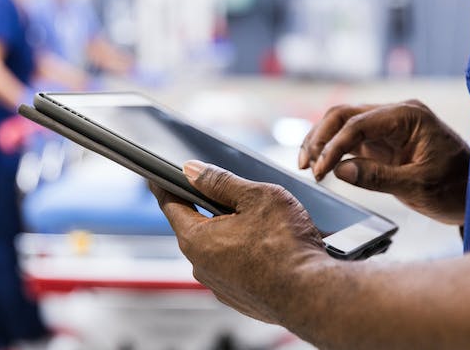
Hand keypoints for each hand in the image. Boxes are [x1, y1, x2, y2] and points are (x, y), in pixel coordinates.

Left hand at [150, 161, 328, 324]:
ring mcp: (220, 285)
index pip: (170, 205)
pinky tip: (268, 246)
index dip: (164, 185)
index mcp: (197, 239)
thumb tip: (192, 170)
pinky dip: (245, 253)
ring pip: (217, 247)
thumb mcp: (255, 196)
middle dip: (209, 207)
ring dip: (231, 231)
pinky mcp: (239, 298)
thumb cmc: (287, 245)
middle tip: (232, 193)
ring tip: (261, 222)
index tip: (156, 176)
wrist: (313, 294)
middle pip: (196, 226)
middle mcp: (202, 266)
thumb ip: (220, 181)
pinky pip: (233, 267)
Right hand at [299, 100, 469, 224]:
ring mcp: (387, 126)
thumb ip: (378, 177)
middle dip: (320, 138)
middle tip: (305, 166)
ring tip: (306, 166)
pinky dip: (332, 150)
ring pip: (341, 124)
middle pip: (344, 115)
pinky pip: (349, 139)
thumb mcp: (419, 186)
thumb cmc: (456, 187)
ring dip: (321, 142)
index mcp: (408, 116)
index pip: (359, 123)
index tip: (319, 171)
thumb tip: (340, 170)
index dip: (333, 146)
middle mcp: (395, 114)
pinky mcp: (382, 140)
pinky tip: (320, 165)